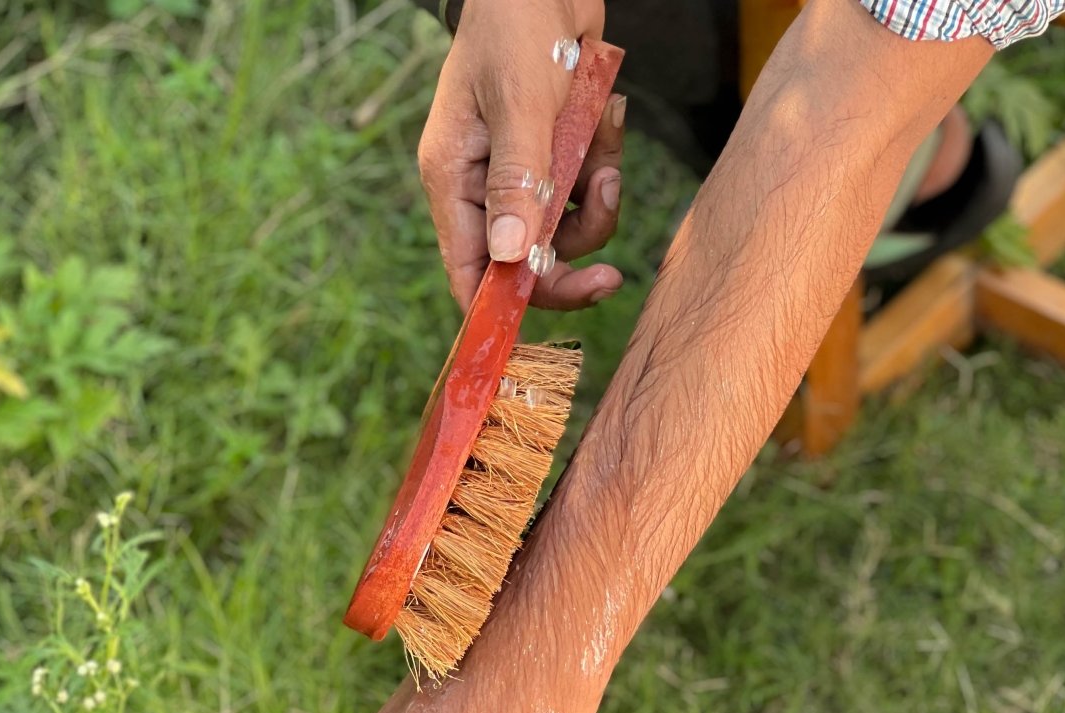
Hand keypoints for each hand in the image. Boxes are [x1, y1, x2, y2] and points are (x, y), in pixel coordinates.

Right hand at [418, 0, 625, 310]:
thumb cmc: (518, 25)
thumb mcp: (519, 104)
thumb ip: (517, 182)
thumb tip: (510, 259)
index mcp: (453, 181)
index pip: (467, 273)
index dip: (500, 310)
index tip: (541, 330)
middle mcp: (483, 189)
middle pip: (525, 265)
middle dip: (571, 263)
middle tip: (611, 277)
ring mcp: (521, 176)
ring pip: (565, 231)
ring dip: (596, 202)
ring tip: (604, 147)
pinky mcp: (555, 158)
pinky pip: (586, 192)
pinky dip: (603, 163)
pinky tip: (607, 115)